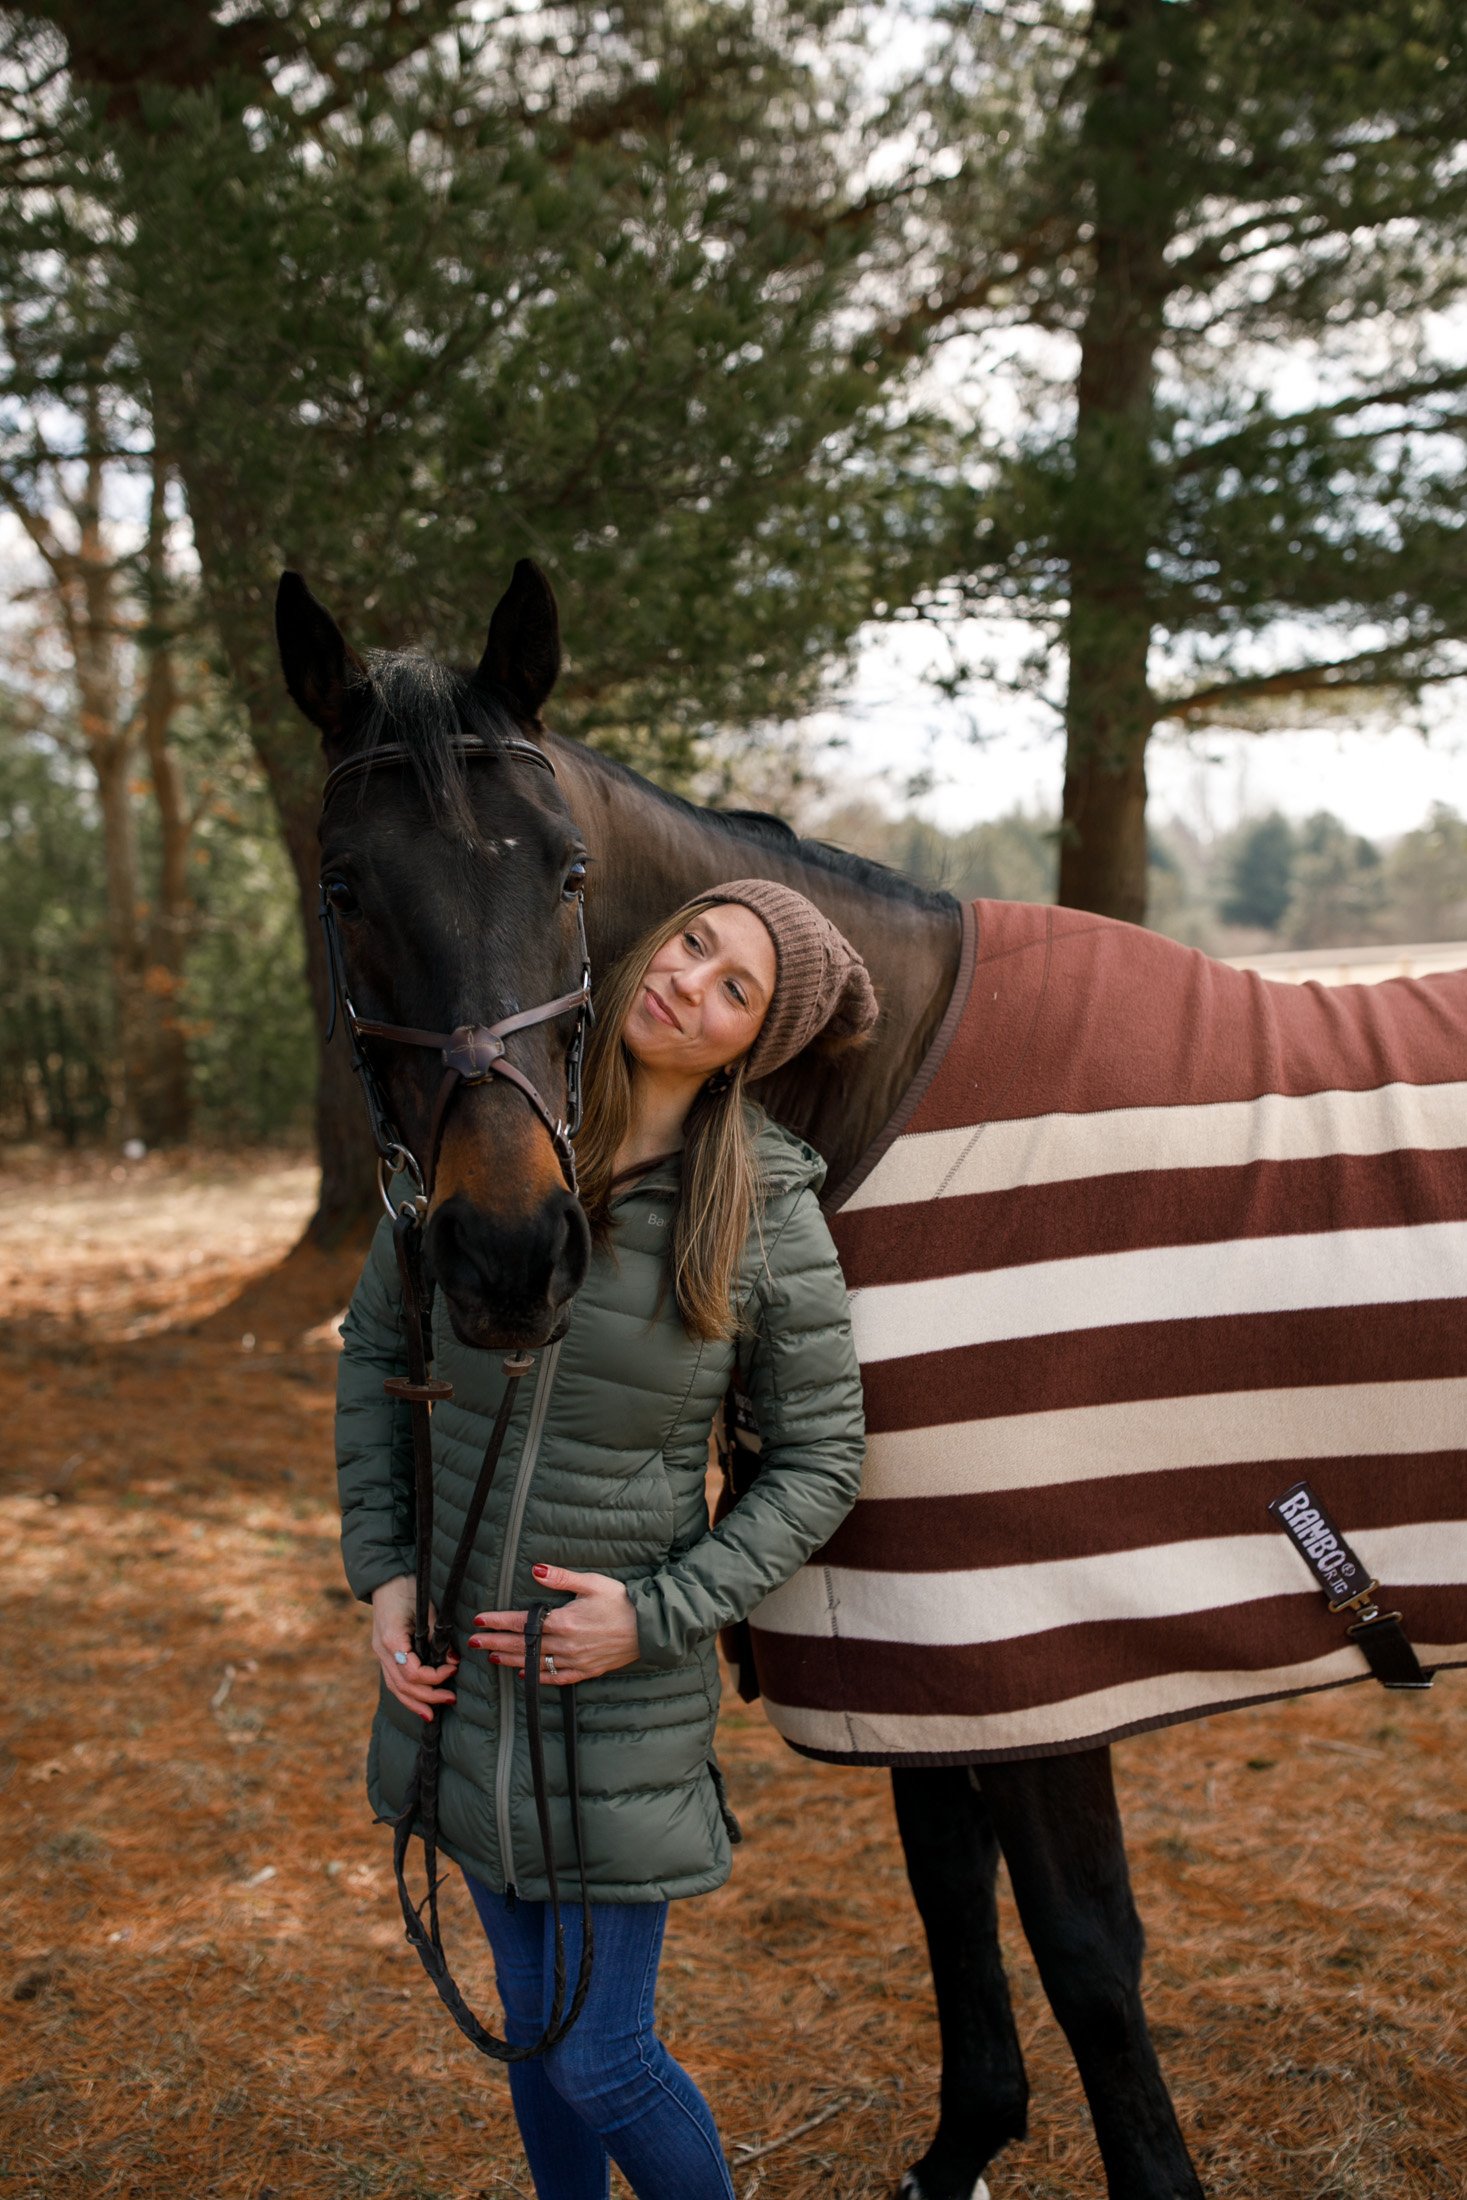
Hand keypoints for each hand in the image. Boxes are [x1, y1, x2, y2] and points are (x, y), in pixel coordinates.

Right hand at [370, 1574, 457, 1722]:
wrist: (387, 1579)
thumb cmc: (409, 1590)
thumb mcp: (428, 1610)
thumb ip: (438, 1637)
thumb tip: (452, 1659)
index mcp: (392, 1640)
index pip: (413, 1672)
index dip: (435, 1677)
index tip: (453, 1669)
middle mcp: (382, 1651)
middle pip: (403, 1685)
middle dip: (428, 1696)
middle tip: (451, 1699)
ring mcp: (380, 1654)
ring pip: (395, 1688)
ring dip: (414, 1702)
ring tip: (432, 1715)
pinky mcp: (383, 1654)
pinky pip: (393, 1680)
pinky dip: (405, 1694)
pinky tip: (418, 1703)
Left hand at [469, 1564, 639, 1685]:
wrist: (649, 1627)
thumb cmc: (621, 1601)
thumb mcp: (591, 1583)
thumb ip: (560, 1578)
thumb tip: (535, 1570)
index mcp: (563, 1621)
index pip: (522, 1622)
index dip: (498, 1621)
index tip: (479, 1620)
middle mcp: (565, 1644)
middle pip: (523, 1644)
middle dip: (496, 1642)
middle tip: (474, 1643)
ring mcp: (575, 1660)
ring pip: (536, 1662)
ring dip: (511, 1659)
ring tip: (492, 1657)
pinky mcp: (587, 1670)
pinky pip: (557, 1677)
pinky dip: (539, 1676)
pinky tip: (525, 1674)